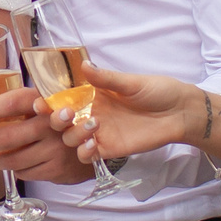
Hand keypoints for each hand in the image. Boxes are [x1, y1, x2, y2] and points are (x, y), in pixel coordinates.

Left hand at [0, 82, 89, 184]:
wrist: (95, 141)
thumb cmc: (57, 118)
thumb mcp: (43, 101)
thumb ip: (18, 104)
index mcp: (46, 101)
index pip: (12, 103)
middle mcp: (52, 124)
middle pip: (6, 137)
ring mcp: (56, 148)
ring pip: (12, 160)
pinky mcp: (57, 169)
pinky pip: (23, 173)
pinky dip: (13, 169)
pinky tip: (12, 162)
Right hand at [56, 67, 199, 165]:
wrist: (179, 113)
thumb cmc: (157, 91)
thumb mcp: (131, 82)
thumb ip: (107, 78)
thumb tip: (84, 65)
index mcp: (92, 94)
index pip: (63, 98)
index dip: (49, 101)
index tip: (40, 103)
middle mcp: (91, 113)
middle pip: (62, 121)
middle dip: (57, 119)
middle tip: (66, 114)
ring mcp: (99, 132)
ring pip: (71, 138)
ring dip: (73, 134)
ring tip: (92, 125)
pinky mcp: (109, 148)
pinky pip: (87, 155)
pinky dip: (84, 152)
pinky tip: (92, 146)